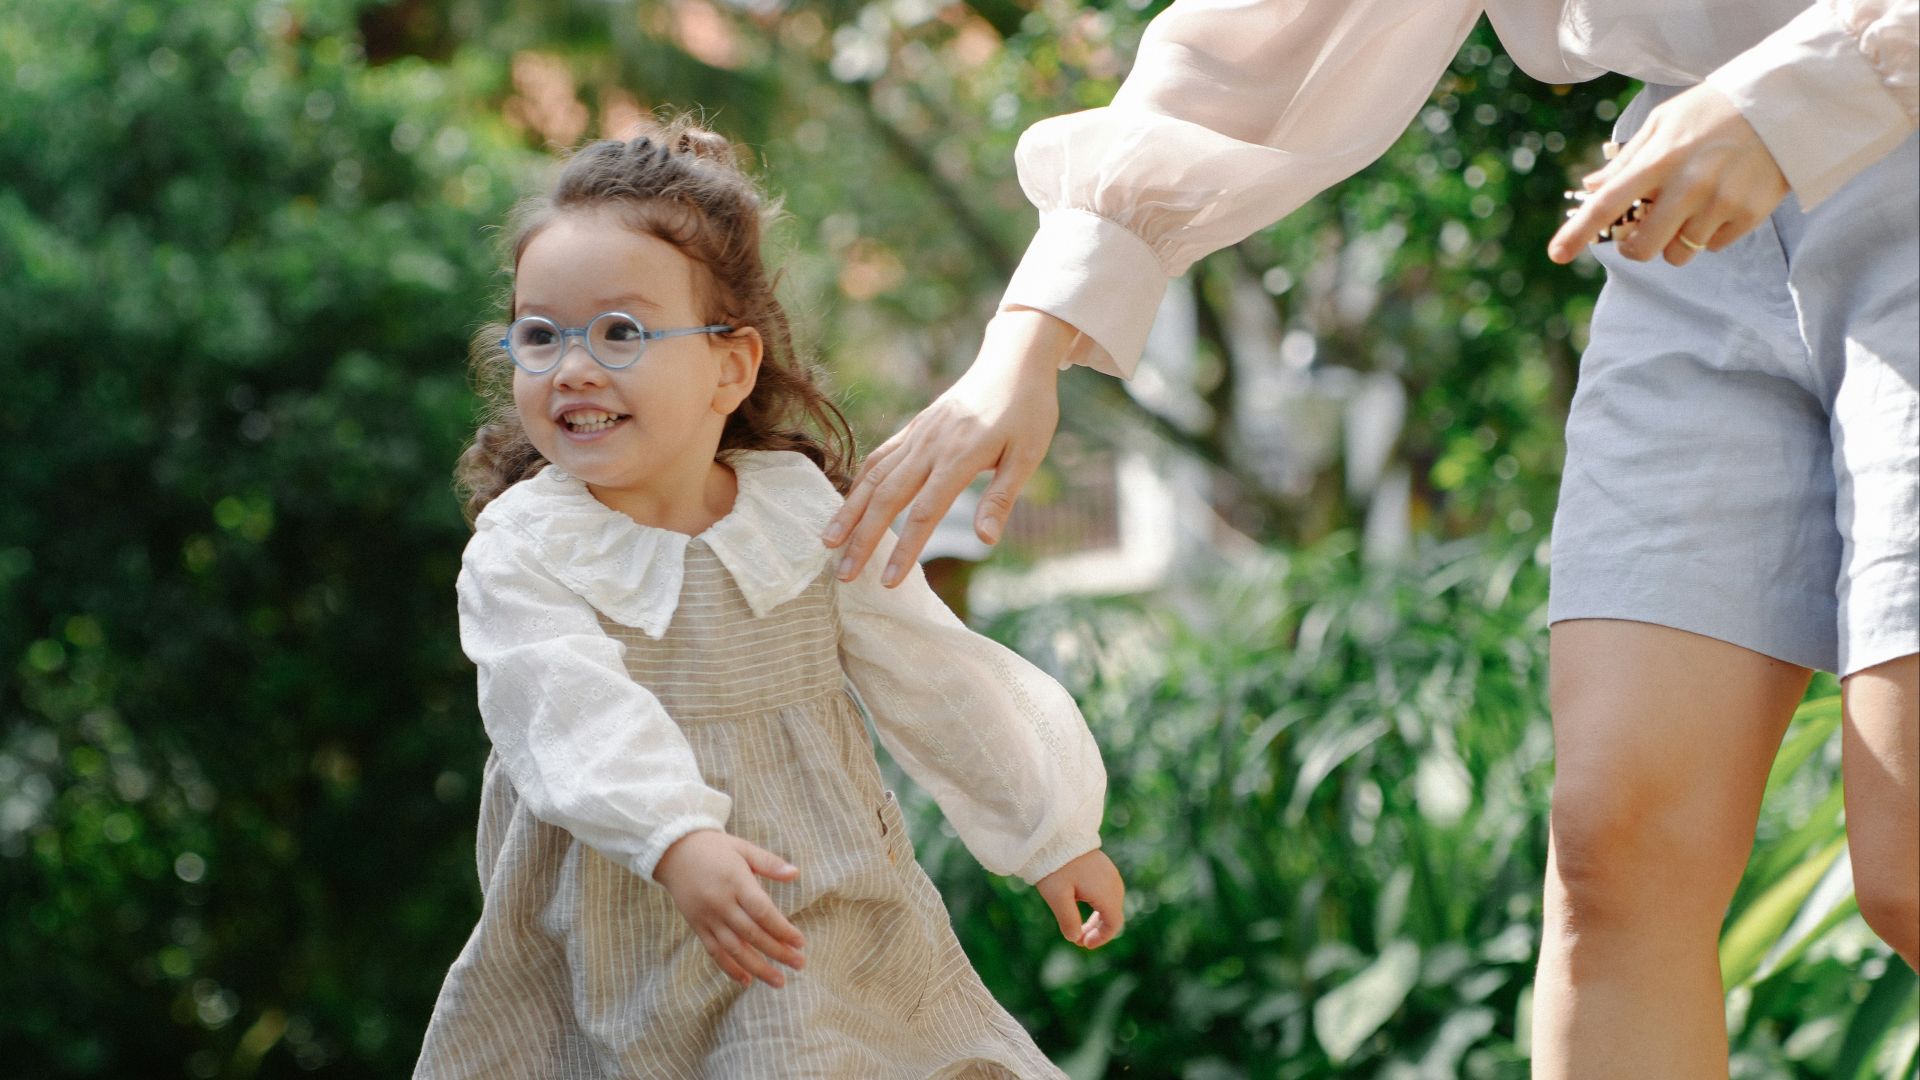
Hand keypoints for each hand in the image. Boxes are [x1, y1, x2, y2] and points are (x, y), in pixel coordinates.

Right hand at [654, 830, 805, 987]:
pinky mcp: (697, 926)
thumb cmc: (715, 848)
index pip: (762, 912)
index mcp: (735, 882)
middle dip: (777, 952)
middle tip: (799, 963)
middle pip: (752, 934)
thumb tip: (796, 873)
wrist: (673, 852)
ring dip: (757, 967)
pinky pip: (714, 952)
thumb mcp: (743, 848)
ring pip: (734, 949)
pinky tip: (747, 980)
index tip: (800, 942)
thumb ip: (769, 863)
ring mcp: (707, 917)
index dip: (782, 929)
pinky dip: (730, 968)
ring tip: (778, 981)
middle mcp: (721, 903)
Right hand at [822, 308, 1073, 587]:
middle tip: (844, 575)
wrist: (1013, 360)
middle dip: (862, 539)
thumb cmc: (1028, 410)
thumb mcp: (1027, 455)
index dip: (904, 550)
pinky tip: (849, 504)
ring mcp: (917, 434)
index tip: (888, 581)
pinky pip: (880, 457)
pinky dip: (859, 482)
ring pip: (873, 477)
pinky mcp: (914, 427)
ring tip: (829, 542)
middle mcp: (929, 446)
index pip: (923, 513)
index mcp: (959, 457)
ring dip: (849, 512)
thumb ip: (1001, 498)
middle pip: (886, 498)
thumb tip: (985, 541)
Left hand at [1035, 849, 1125, 948]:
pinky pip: (1106, 891)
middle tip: (1077, 938)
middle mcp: (1114, 883)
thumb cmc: (1055, 866)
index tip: (1083, 944)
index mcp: (1106, 893)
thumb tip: (1074, 938)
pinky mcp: (1103, 866)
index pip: (1114, 924)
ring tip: (1077, 924)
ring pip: (1110, 903)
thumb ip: (1068, 920)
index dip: (1101, 938)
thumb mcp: (1058, 897)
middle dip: (1097, 930)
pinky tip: (1078, 903)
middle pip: (1113, 914)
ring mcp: (1110, 873)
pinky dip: (1096, 904)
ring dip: (1097, 917)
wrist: (1056, 834)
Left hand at [1549, 83, 1788, 267]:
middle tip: (1641, 233)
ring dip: (1675, 242)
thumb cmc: (1715, 111)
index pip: (1608, 203)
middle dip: (1635, 247)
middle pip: (1642, 248)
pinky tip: (1721, 203)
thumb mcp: (1665, 122)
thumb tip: (1592, 187)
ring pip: (1678, 254)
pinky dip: (1710, 234)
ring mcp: (1721, 203)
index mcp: (1660, 160)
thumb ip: (1627, 159)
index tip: (1556, 254)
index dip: (1577, 232)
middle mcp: (1688, 185)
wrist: (1786, 103)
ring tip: (1690, 210)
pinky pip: (1713, 247)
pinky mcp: (1749, 215)